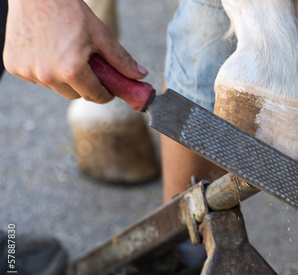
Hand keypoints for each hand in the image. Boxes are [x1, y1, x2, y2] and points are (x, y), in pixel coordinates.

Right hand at [4, 0, 146, 102]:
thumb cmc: (71, 12)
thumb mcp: (101, 36)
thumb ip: (121, 60)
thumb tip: (141, 76)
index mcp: (72, 70)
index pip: (95, 96)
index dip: (106, 94)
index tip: (110, 90)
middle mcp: (48, 75)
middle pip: (74, 95)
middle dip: (85, 86)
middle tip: (89, 69)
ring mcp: (28, 72)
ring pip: (55, 87)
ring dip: (63, 78)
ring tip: (66, 55)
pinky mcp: (14, 66)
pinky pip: (36, 78)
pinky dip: (44, 71)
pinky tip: (47, 52)